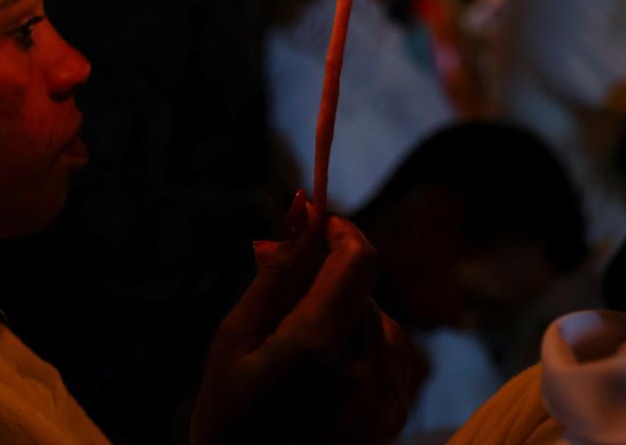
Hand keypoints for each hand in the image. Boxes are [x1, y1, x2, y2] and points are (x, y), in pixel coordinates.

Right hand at [191, 193, 418, 443]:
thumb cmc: (228, 418)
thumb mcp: (234, 338)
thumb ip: (277, 273)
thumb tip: (303, 208)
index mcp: (318, 344)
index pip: (358, 257)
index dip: (338, 230)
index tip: (309, 224)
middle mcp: (364, 367)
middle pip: (361, 285)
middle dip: (325, 275)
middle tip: (278, 294)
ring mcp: (387, 394)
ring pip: (375, 314)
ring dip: (341, 310)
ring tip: (295, 348)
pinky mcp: (397, 411)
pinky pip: (389, 348)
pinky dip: (361, 341)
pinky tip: (323, 369)